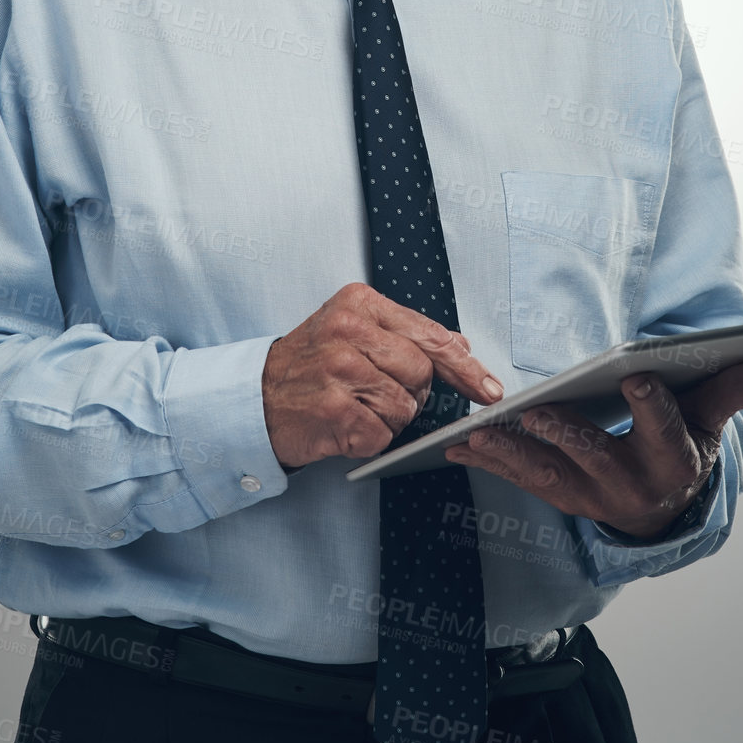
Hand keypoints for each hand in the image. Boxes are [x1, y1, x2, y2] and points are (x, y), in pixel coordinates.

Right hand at [263, 282, 503, 468]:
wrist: (254, 397)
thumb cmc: (308, 364)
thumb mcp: (352, 329)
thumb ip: (405, 334)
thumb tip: (461, 346)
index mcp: (359, 303)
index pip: (430, 335)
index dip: (465, 367)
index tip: (488, 388)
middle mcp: (348, 331)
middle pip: (422, 373)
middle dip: (411, 392)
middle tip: (376, 392)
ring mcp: (339, 371)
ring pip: (405, 407)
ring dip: (387, 419)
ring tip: (354, 406)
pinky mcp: (333, 410)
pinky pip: (381, 435)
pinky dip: (368, 439)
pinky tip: (344, 425)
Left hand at [444, 360, 742, 539]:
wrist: (664, 508)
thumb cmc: (682, 445)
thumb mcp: (710, 422)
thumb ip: (728, 392)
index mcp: (673, 462)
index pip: (664, 430)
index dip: (652, 405)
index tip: (637, 377)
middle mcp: (630, 485)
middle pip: (596, 456)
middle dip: (566, 433)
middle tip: (537, 408)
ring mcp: (591, 496)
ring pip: (548, 474)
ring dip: (512, 453)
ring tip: (479, 430)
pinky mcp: (560, 497)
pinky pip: (521, 481)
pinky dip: (489, 463)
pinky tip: (456, 446)